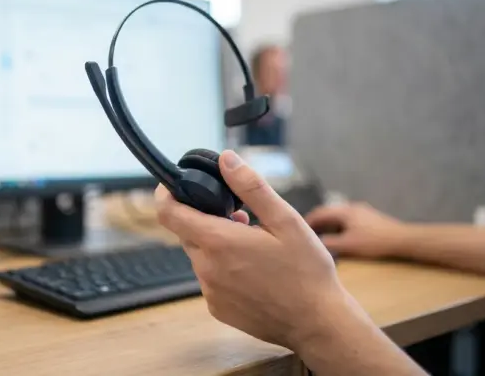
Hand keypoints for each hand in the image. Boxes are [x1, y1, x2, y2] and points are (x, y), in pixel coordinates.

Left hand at [155, 150, 348, 348]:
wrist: (317, 324)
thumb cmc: (306, 271)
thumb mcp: (285, 220)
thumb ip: (251, 187)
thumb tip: (226, 159)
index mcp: (218, 242)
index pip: (169, 213)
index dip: (167, 195)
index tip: (175, 186)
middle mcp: (206, 268)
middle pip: (188, 233)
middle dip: (208, 220)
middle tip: (243, 220)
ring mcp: (210, 292)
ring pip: (201, 256)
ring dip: (218, 246)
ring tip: (255, 248)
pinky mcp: (217, 308)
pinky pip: (211, 279)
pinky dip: (224, 270)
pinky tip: (255, 273)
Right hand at [305, 203, 404, 257]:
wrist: (402, 239)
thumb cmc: (373, 241)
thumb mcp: (348, 245)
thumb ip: (329, 243)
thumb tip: (312, 243)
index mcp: (344, 211)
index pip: (319, 212)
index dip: (306, 221)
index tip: (297, 230)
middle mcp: (350, 207)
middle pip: (328, 213)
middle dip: (316, 223)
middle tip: (306, 234)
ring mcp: (361, 211)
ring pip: (337, 216)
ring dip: (327, 225)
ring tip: (319, 236)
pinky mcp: (368, 217)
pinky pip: (346, 219)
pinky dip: (337, 226)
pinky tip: (338, 236)